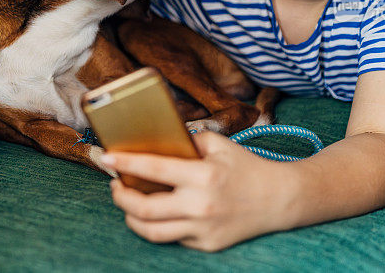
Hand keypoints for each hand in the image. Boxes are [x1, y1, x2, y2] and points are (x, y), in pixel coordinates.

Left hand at [103, 132, 293, 251]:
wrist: (279, 199)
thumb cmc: (247, 167)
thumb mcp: (220, 145)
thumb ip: (189, 141)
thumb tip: (157, 139)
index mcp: (203, 175)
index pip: (153, 168)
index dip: (125, 163)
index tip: (106, 158)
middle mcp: (201, 205)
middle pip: (144, 209)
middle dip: (121, 197)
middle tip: (116, 186)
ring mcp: (203, 229)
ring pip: (152, 231)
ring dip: (131, 217)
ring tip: (128, 203)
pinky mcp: (207, 245)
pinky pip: (173, 238)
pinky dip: (159, 226)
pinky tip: (158, 212)